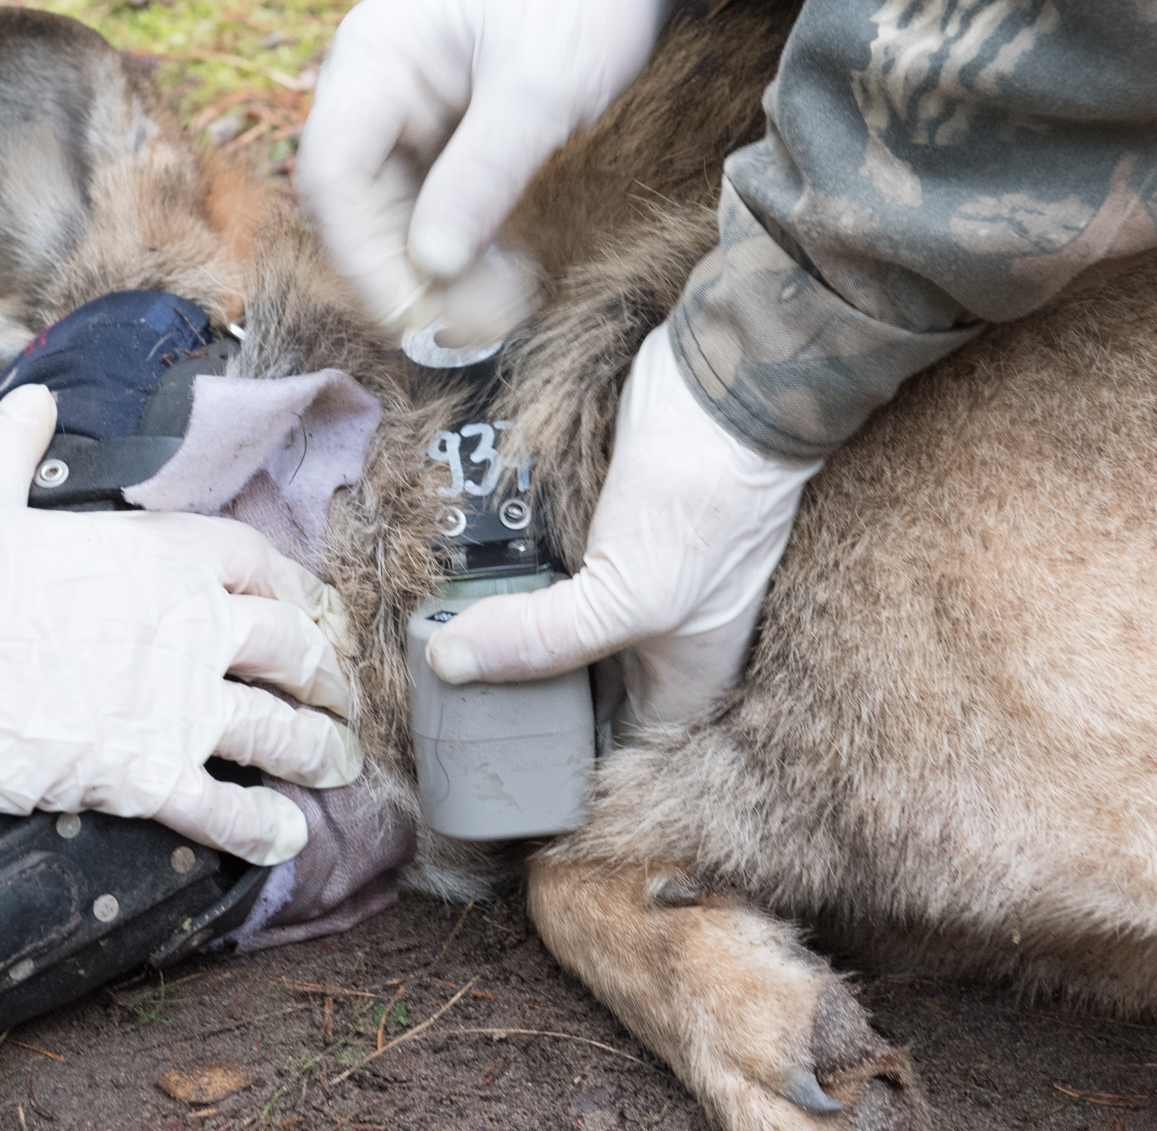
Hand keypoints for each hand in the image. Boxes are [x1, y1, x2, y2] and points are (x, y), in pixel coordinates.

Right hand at [0, 385, 358, 866]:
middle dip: (328, 673)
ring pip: (280, 730)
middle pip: (293, 646)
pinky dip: (263, 827)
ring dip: (320, 751)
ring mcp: (172, 704)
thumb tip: (33, 402)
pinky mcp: (142, 775)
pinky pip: (225, 808)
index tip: (314, 606)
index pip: (257, 562)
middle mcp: (185, 626)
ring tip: (342, 766)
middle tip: (345, 695)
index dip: (296, 586)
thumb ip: (16, 445)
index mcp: (156, 553)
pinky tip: (288, 838)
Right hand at [295, 0, 697, 343]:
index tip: (419, 312)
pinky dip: (461, 246)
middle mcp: (372, 86)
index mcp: (373, 57)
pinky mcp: (440, 132)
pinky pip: (429, 204)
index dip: (362, 255)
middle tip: (478, 328)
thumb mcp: (541, 84)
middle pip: (354, 205)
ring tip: (502, 310)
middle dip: (408, 273)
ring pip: (391, 214)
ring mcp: (404, 110)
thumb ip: (484, 173)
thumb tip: (432, 265)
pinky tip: (505, 276)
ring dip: (437, 270)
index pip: (331, 174)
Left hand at [423, 325, 819, 726]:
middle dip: (515, 694)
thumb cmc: (703, 507)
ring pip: (554, 626)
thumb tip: (449, 663)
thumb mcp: (629, 596)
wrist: (723, 389)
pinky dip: (510, 577)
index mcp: (681, 679)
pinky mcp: (600, 530)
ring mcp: (627, 581)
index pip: (610, 749)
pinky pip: (546, 572)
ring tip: (433, 644)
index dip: (555, 766)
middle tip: (439, 702)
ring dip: (506, 632)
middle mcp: (656, 639)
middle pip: (575, 689)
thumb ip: (543, 639)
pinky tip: (459, 581)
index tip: (481, 766)